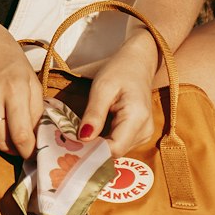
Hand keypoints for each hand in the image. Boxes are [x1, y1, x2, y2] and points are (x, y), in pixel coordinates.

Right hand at [0, 21, 42, 158]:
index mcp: (15, 88)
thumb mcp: (30, 80)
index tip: (29, 154)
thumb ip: (36, 111)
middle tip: (15, 143)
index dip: (26, 150)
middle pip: (1, 140)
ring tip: (1, 131)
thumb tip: (36, 140)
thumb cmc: (9, 63)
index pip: (20, 134)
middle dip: (11, 147)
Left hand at [78, 35, 158, 155]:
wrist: (138, 62)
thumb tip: (83, 138)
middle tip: (70, 141)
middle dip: (93, 149)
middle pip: (115, 152)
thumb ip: (94, 114)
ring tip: (82, 134)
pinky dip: (105, 141)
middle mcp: (145, 131)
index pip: (114, 149)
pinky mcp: (140, 134)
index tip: (71, 147)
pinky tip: (93, 132)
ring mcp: (144, 134)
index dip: (93, 152)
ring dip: (98, 146)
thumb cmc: (120, 70)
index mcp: (137, 118)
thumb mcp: (102, 88)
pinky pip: (120, 144)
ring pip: (117, 151)